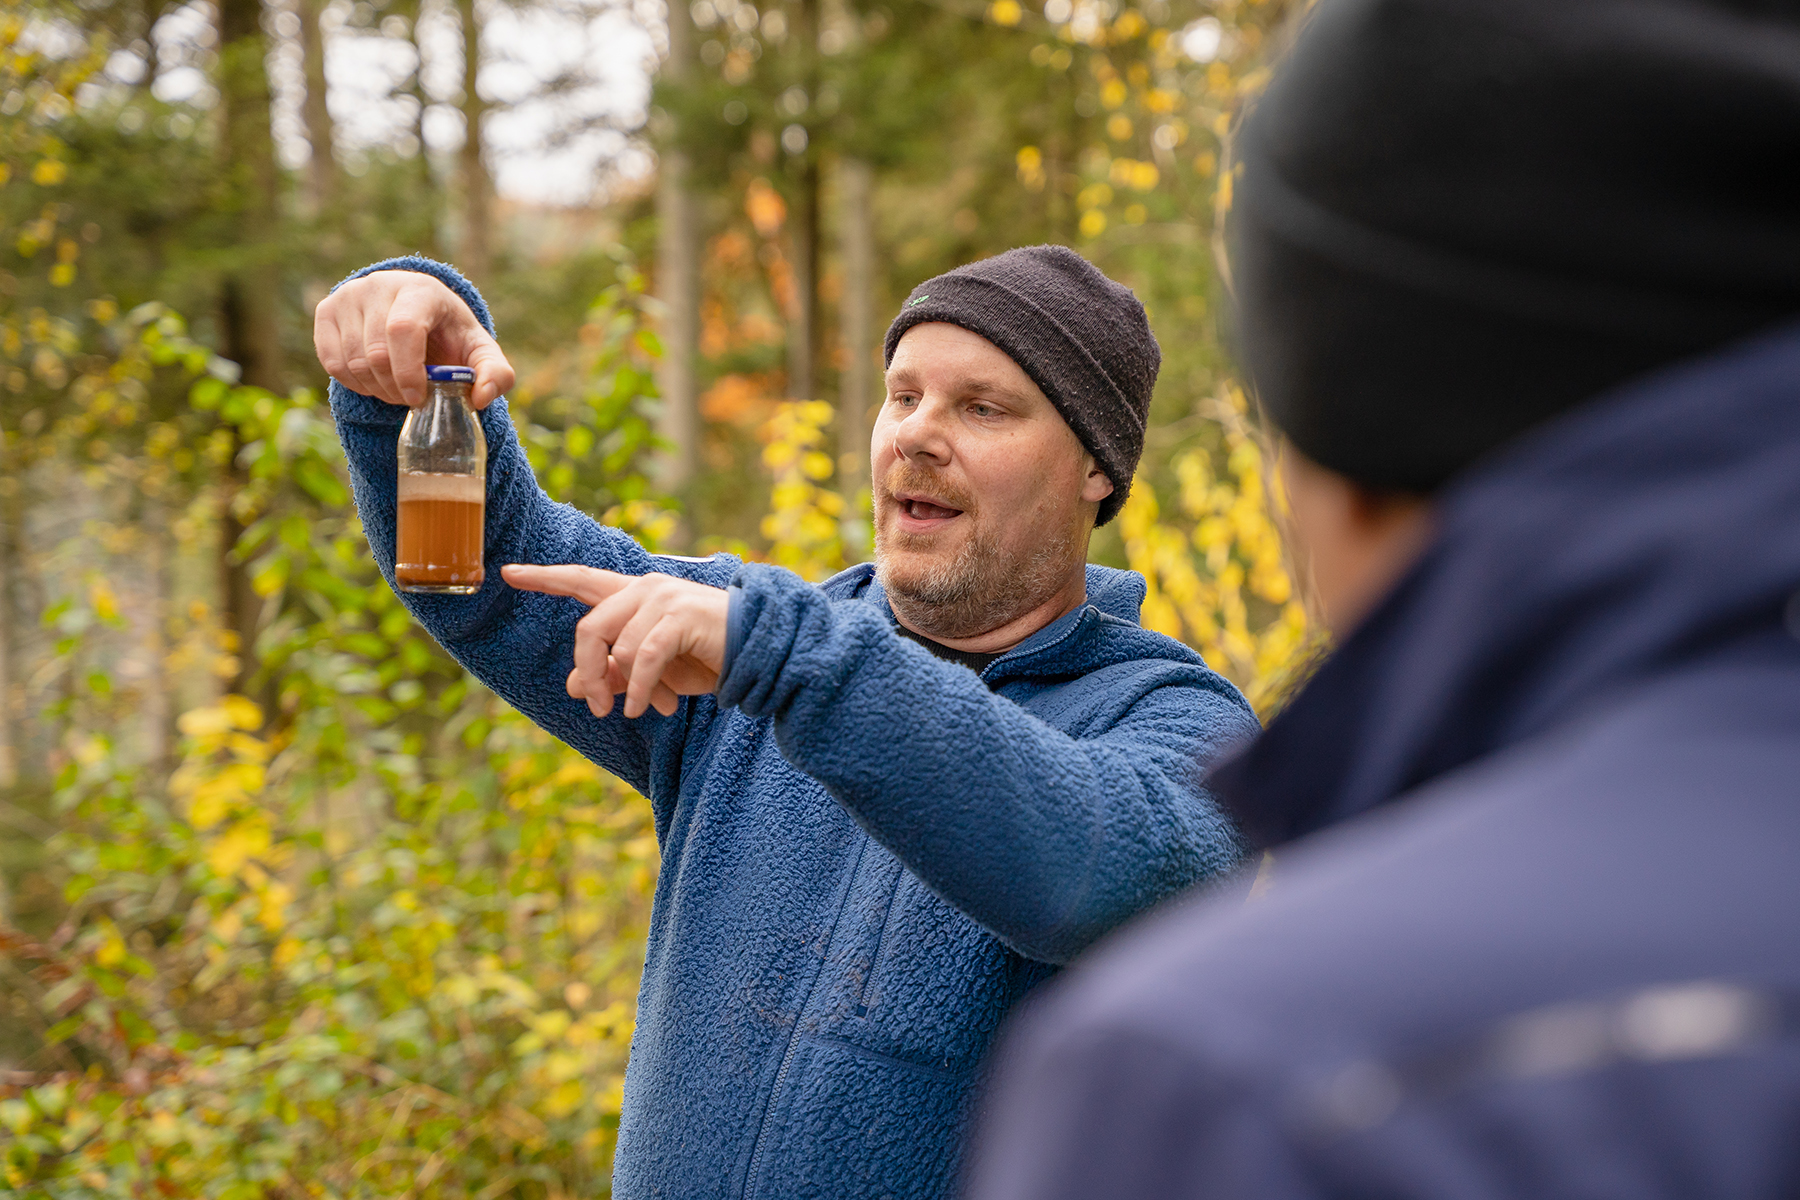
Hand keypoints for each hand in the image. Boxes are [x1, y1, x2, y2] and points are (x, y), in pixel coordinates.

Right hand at [313, 270, 514, 409]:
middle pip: (375, 352)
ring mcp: (349, 295)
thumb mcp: (480, 352)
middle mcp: (380, 285)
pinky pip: (331, 361)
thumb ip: (496, 374)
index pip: (403, 330)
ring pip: (352, 360)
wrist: (415, 311)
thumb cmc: (449, 335)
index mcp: (420, 289)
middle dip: (394, 387)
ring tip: (395, 389)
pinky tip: (374, 381)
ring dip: (375, 388)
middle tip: (410, 398)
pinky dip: (353, 382)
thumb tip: (481, 398)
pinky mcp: (327, 310)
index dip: (408, 371)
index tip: (418, 398)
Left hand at [503, 565, 729, 718]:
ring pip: (617, 647)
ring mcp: (663, 599)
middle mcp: (645, 588)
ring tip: (639, 709)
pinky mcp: (681, 617)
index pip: (580, 580)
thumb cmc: (704, 657)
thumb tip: (575, 686)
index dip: (543, 578)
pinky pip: (644, 657)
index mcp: (633, 594)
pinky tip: (647, 707)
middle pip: (588, 629)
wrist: (755, 653)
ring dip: (624, 688)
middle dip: (588, 672)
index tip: (507, 573)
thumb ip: (613, 672)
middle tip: (598, 708)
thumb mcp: (650, 671)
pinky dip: (641, 688)